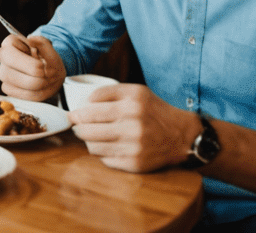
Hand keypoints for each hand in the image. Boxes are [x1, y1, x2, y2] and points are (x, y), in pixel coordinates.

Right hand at [0, 32, 65, 100]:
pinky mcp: (8, 88)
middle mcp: (2, 58)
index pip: (9, 55)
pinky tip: (41, 88)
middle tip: (45, 77)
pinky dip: (34, 95)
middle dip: (31, 80)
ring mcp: (3, 74)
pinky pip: (18, 96)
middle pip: (7, 73)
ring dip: (33, 88)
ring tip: (44, 82)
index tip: (42, 67)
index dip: (28, 65)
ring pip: (10, 87)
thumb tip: (31, 40)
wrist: (51, 70)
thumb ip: (41, 42)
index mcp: (10, 43)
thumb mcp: (49, 48)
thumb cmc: (47, 57)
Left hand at [69, 84, 199, 173]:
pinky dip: (101, 153)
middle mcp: (133, 124)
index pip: (92, 107)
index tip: (73, 112)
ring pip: (94, 146)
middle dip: (78, 126)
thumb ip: (109, 92)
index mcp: (131, 102)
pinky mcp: (136, 164)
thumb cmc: (154, 111)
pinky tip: (105, 147)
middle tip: (76, 125)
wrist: (182, 136)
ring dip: (87, 141)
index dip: (78, 111)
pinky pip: (106, 160)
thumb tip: (83, 102)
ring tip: (88, 136)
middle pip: (89, 127)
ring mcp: (135, 146)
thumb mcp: (136, 91)